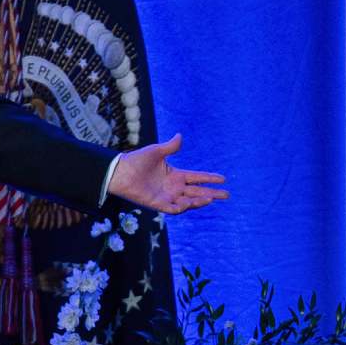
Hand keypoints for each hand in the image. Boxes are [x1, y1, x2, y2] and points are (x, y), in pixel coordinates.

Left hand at [108, 133, 226, 214]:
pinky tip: (190, 202)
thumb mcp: (156, 151)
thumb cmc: (136, 160)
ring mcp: (166, 196)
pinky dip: (182, 207)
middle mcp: (173, 187)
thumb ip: (170, 147)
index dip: (209, 178)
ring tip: (210, 198)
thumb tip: (180, 135)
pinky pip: (173, 209)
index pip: (197, 178)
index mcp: (175, 174)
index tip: (223, 179)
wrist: (119, 171)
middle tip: (226, 195)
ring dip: (199, 201)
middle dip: (212, 194)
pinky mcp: (157, 204)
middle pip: (197, 191)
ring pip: (188, 201)